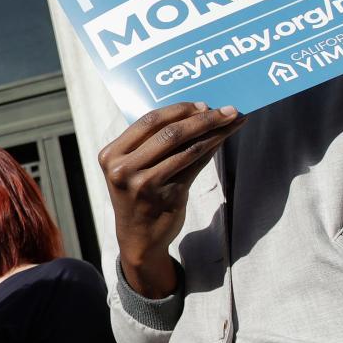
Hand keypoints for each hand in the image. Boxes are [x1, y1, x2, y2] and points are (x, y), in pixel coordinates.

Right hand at [98, 102, 244, 297]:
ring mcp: (144, 185)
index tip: (203, 104)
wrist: (138, 239)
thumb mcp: (133, 168)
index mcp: (110, 155)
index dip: (179, 109)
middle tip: (227, 110)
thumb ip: (152, 143)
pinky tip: (223, 141)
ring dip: (214, 132)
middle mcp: (123, 169)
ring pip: (186, 149)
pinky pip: (194, 166)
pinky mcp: (166, 197)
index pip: (148, 121)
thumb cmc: (138, 196)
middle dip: (203, 118)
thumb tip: (197, 111)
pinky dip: (211, 150)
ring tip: (233, 122)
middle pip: (169, 132)